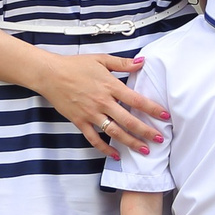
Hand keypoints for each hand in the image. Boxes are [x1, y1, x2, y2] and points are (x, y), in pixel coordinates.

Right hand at [37, 52, 168, 157]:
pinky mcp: (80, 122)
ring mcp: (91, 114)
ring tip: (144, 150)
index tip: (165, 115)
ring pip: (114, 132)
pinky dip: (105, 149)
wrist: (50, 74)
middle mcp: (102, 102)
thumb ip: (122, 63)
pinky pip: (94, 139)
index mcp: (110, 86)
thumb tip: (142, 62)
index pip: (136, 100)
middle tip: (159, 139)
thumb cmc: (75, 65)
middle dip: (146, 131)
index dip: (152, 109)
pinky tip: (115, 155)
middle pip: (129, 121)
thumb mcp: (101, 59)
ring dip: (130, 143)